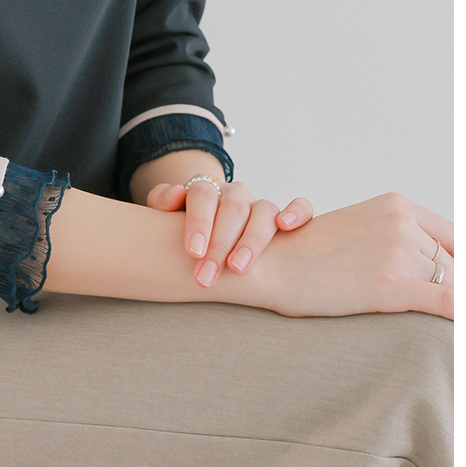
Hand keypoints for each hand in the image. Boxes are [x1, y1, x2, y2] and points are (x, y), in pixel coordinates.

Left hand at [146, 168, 312, 287]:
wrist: (208, 232)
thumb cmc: (186, 230)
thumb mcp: (166, 215)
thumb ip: (163, 200)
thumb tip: (174, 196)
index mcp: (206, 190)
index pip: (202, 195)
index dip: (199, 222)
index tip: (193, 252)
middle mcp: (235, 195)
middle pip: (233, 208)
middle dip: (220, 244)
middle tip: (206, 276)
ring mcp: (260, 206)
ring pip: (264, 211)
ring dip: (252, 240)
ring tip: (238, 268)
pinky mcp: (284, 217)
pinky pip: (302, 207)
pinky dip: (297, 212)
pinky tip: (286, 226)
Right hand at [203, 191, 453, 323]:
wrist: (268, 267)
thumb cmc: (308, 257)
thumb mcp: (359, 230)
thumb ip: (397, 239)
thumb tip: (433, 265)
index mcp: (398, 206)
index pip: (455, 238)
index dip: (464, 264)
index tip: (463, 282)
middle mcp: (403, 224)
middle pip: (455, 264)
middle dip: (456, 287)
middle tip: (452, 305)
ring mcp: (399, 254)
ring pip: (452, 284)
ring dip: (450, 302)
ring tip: (447, 318)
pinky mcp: (392, 287)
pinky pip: (447, 302)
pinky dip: (460, 315)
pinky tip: (464, 326)